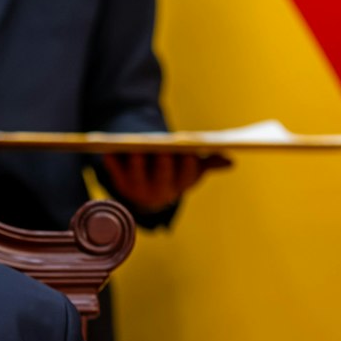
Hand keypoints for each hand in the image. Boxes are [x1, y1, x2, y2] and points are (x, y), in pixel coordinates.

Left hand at [98, 150, 229, 213]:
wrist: (147, 188)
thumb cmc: (174, 171)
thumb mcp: (191, 166)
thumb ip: (209, 162)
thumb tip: (231, 161)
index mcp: (179, 185)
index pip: (186, 177)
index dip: (187, 166)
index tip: (188, 153)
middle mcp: (160, 192)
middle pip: (162, 178)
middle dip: (163, 165)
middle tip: (163, 150)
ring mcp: (138, 189)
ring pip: (137, 177)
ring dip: (136, 164)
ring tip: (136, 149)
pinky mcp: (119, 184)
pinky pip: (114, 174)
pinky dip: (111, 164)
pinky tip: (109, 152)